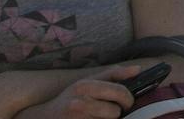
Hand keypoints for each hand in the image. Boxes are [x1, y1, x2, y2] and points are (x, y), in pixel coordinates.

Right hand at [25, 68, 144, 118]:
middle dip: (116, 112)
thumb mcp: (88, 82)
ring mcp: (77, 118)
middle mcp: (80, 101)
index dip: (128, 99)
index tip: (128, 102)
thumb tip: (138, 69)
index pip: (119, 91)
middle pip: (115, 111)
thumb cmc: (70, 98)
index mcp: (86, 85)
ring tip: (97, 116)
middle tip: (113, 111)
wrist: (45, 117)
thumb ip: (113, 75)